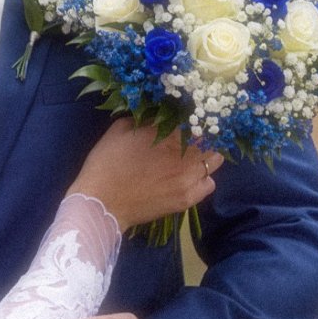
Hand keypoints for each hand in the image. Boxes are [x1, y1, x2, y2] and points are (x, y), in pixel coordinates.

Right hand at [70, 119, 221, 229]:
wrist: (102, 202)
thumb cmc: (106, 162)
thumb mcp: (119, 129)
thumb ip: (143, 119)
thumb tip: (158, 116)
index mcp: (168, 133)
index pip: (197, 118)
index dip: (197, 117)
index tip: (191, 117)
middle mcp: (185, 153)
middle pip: (213, 138)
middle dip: (206, 135)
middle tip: (194, 136)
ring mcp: (189, 178)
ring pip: (215, 161)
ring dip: (207, 155)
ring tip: (193, 157)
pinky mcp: (188, 198)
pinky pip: (210, 184)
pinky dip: (203, 178)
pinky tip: (189, 177)